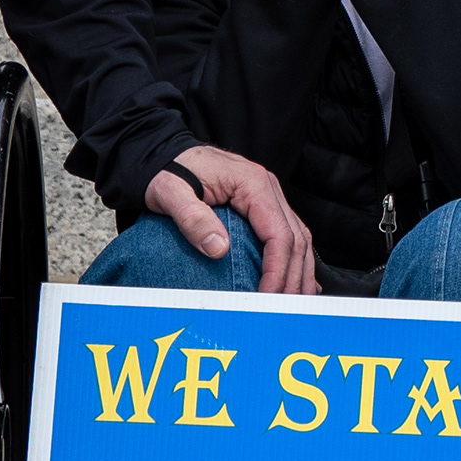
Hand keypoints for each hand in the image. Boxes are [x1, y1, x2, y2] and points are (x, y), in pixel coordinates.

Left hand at [147, 146, 319, 293]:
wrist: (161, 153)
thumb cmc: (166, 171)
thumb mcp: (170, 193)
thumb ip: (193, 219)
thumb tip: (219, 250)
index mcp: (252, 184)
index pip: (278, 233)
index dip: (277, 269)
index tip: (268, 296)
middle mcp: (267, 188)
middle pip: (295, 238)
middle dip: (293, 276)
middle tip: (285, 308)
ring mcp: (268, 195)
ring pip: (298, 237)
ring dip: (299, 270)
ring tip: (296, 300)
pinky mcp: (261, 204)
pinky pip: (286, 233)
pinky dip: (294, 258)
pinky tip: (297, 278)